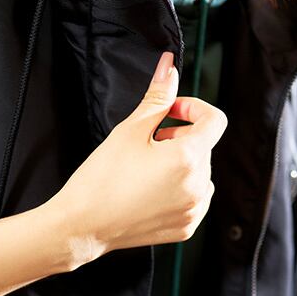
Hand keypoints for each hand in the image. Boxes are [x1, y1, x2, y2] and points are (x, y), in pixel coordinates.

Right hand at [48, 49, 227, 269]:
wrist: (82, 226)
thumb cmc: (101, 179)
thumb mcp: (130, 131)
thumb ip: (157, 97)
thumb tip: (170, 67)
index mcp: (188, 158)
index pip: (215, 120)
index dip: (193, 108)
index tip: (170, 112)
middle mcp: (199, 186)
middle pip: (204, 147)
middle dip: (179, 138)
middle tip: (146, 144)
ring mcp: (194, 211)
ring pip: (200, 173)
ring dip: (180, 165)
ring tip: (145, 170)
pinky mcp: (185, 228)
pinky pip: (194, 199)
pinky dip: (178, 190)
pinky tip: (149, 191)